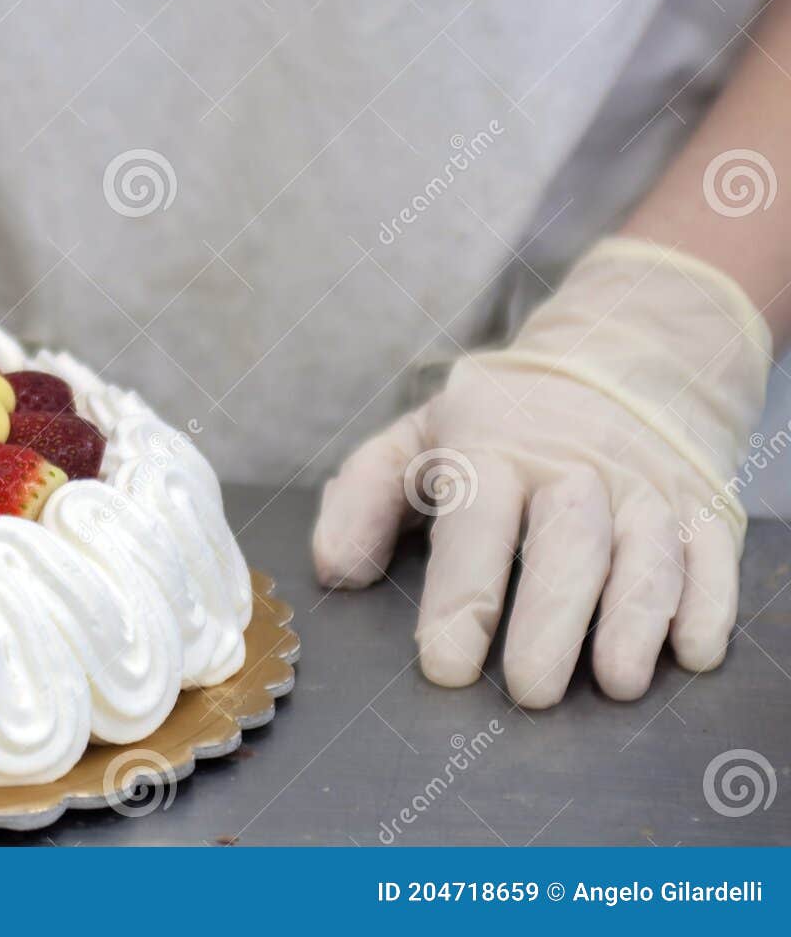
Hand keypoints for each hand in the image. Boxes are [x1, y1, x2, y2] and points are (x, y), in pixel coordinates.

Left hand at [312, 240, 770, 706]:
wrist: (623, 353)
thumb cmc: (502, 417)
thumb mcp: (420, 433)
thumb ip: (365, 496)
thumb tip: (334, 571)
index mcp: (493, 447)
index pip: (476, 524)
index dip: (462, 597)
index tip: (446, 666)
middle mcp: (573, 465)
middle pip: (566, 543)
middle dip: (548, 619)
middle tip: (528, 693)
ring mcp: (645, 483)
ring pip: (646, 551)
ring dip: (635, 617)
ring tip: (617, 682)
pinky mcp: (702, 501)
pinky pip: (711, 553)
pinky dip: (706, 602)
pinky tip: (690, 651)